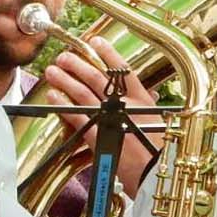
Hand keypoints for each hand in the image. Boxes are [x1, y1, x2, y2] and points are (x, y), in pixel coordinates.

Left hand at [43, 36, 158, 194]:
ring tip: (53, 70)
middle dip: (79, 63)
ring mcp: (110, 119)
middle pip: (98, 77)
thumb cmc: (163, 157)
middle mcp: (126, 106)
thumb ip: (149, 113)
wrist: (159, 176)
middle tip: (65, 55)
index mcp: (144, 102)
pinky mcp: (97, 135)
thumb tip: (147, 99)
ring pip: (83, 92)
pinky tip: (53, 96)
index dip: (108, 53)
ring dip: (66, 79)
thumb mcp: (161, 128)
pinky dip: (63, 104)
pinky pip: (76, 115)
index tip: (96, 40)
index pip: (124, 70)